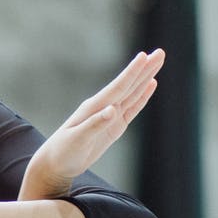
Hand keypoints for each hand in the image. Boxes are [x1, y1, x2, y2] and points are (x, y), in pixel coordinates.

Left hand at [24, 49, 164, 197]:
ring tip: (157, 62)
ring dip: (146, 78)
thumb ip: (95, 125)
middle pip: (129, 85)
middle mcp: (103, 107)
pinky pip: (133, 108)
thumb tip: (112, 110)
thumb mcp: (78, 140)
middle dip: (145, 69)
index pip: (118, 87)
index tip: (144, 56)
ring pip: (133, 93)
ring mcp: (110, 115)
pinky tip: (151, 84)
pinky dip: (143, 96)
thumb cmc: (63, 152)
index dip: (132, 72)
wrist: (56, 164)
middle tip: (160, 52)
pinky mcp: (115, 126)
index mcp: (94, 107)